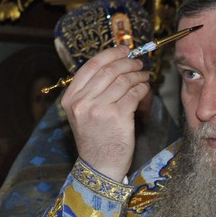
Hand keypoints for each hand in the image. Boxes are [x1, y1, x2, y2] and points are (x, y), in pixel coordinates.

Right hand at [60, 46, 149, 182]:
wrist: (99, 166)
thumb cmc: (95, 139)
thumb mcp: (83, 113)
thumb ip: (92, 90)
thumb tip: (115, 64)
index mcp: (71, 99)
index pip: (91, 66)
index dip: (110, 54)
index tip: (123, 50)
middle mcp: (82, 102)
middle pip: (109, 70)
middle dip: (127, 62)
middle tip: (138, 63)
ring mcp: (99, 109)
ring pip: (124, 80)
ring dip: (138, 75)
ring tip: (144, 76)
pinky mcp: (118, 117)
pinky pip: (134, 93)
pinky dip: (143, 88)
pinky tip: (145, 89)